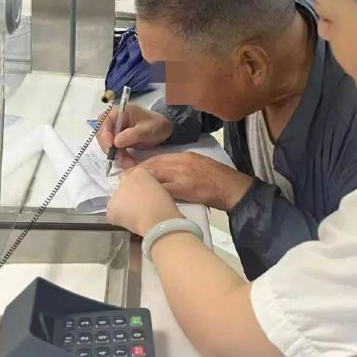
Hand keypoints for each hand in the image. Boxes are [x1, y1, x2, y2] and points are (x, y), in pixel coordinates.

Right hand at [96, 104, 173, 167]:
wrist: (165, 130)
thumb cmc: (157, 125)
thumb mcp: (146, 130)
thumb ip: (131, 135)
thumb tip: (115, 142)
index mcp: (120, 111)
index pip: (104, 121)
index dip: (104, 133)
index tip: (110, 145)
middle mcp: (115, 120)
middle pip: (103, 134)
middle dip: (110, 148)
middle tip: (120, 158)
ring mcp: (116, 130)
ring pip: (108, 144)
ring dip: (116, 155)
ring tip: (128, 163)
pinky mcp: (120, 140)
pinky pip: (115, 149)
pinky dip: (120, 157)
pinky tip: (129, 162)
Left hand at [107, 167, 181, 235]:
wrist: (157, 219)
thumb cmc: (164, 206)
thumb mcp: (162, 189)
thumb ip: (150, 187)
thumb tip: (144, 194)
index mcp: (140, 172)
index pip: (134, 178)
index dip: (139, 189)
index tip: (144, 197)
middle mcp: (126, 179)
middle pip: (124, 188)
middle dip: (129, 197)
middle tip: (140, 207)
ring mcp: (116, 193)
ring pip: (117, 201)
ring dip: (124, 207)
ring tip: (137, 216)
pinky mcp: (110, 208)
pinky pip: (112, 214)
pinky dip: (119, 219)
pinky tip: (130, 222)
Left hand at [138, 152, 253, 210]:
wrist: (231, 187)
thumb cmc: (218, 180)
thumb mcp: (200, 167)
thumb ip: (183, 168)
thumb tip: (168, 176)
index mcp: (185, 157)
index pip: (158, 159)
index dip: (144, 166)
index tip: (133, 172)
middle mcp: (181, 163)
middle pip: (153, 165)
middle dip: (138, 173)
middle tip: (125, 181)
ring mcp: (182, 175)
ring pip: (155, 176)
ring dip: (141, 183)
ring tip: (130, 191)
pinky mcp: (184, 188)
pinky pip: (163, 189)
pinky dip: (152, 193)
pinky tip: (144, 200)